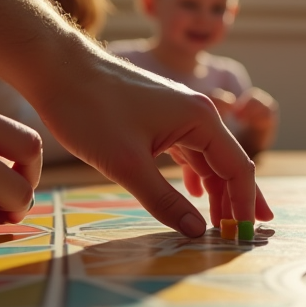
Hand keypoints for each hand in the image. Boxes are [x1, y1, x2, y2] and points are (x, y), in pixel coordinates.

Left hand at [34, 53, 272, 234]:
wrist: (58, 70)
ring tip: (221, 224)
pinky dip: (196, 176)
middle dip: (239, 201)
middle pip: (230, 164)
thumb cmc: (90, 111)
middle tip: (248, 235)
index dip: (245, 204)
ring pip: (209, 160)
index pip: (239, 168)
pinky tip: (194, 195)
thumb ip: (163, 200)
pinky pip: (190, 152)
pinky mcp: (162, 118)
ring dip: (216, 192)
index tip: (244, 236)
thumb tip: (197, 232)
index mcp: (201, 119)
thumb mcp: (127, 164)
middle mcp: (198, 114)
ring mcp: (180, 115)